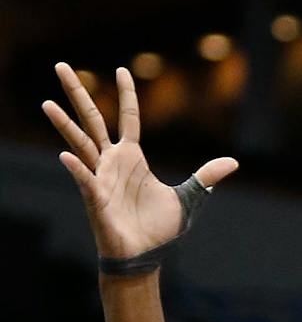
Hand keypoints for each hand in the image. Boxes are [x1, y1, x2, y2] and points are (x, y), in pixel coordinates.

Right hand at [42, 65, 235, 262]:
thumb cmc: (159, 228)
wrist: (145, 255)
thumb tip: (234, 162)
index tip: (122, 70)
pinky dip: (76, 169)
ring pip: (78, 143)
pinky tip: (66, 156)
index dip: (127, 94)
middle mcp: (112, 161)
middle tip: (60, 66)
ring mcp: (100, 177)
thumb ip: (206, 177)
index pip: (128, 118)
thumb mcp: (189, 198)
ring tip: (46, 103)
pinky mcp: (95, 198)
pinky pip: (84, 179)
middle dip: (77, 93)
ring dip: (63, 124)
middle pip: (92, 120)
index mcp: (132, 157)